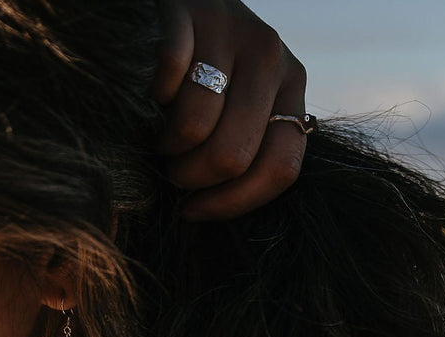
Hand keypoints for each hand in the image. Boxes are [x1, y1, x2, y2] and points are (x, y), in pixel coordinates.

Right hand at [152, 0, 308, 219]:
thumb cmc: (211, 68)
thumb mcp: (245, 102)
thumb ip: (245, 144)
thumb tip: (206, 209)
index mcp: (292, 91)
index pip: (280, 168)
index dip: (233, 203)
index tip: (194, 209)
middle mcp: (272, 61)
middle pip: (231, 155)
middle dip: (190, 177)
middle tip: (172, 168)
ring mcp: (234, 34)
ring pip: (194, 126)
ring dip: (165, 144)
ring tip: (162, 134)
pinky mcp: (191, 14)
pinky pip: (168, 77)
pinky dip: (152, 95)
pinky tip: (155, 93)